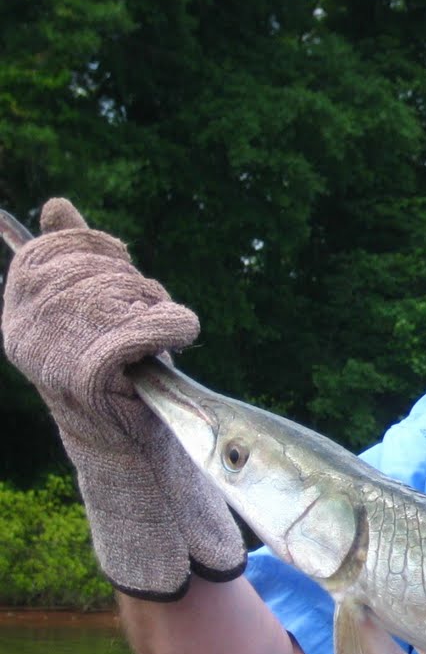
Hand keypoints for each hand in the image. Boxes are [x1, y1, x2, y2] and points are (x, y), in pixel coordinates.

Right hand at [2, 198, 243, 598]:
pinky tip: (180, 335)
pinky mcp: (86, 378)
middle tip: (154, 311)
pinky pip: (137, 330)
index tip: (126, 271)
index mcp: (18, 310)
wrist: (132, 450)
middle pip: (92, 270)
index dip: (99, 250)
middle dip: (135, 283)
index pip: (54, 248)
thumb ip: (77, 258)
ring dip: (156, 308)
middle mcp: (23, 332)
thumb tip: (58, 204)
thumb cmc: (122, 376)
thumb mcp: (98, 308)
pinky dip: (171, 327)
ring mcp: (50, 357)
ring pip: (118, 297)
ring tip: (163, 334)